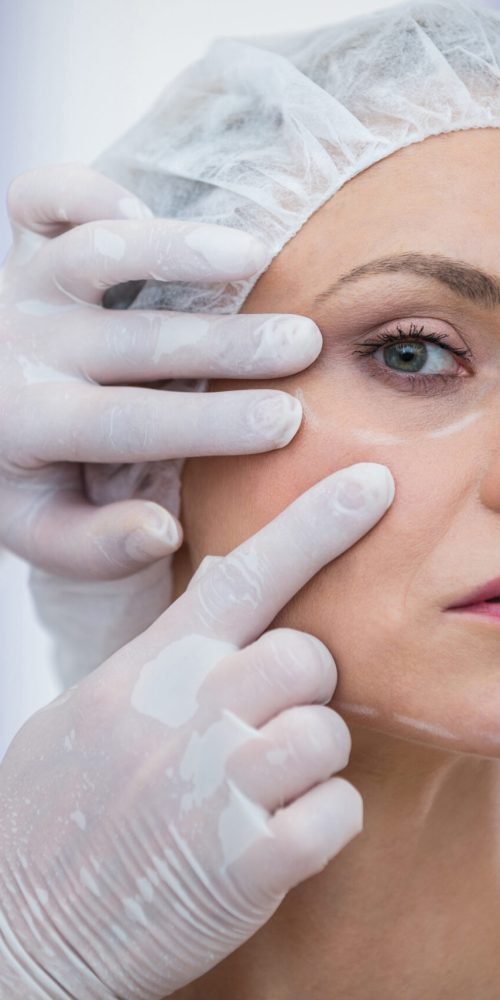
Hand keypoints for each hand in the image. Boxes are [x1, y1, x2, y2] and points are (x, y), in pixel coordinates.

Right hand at [0, 462, 393, 998]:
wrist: (24, 927)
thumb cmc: (54, 817)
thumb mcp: (89, 712)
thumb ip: (161, 657)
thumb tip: (222, 600)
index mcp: (149, 672)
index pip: (242, 576)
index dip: (313, 525)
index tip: (369, 488)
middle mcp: (187, 716)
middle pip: (306, 656)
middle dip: (302, 685)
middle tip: (264, 721)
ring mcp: (218, 787)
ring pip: (327, 733)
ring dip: (308, 761)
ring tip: (257, 789)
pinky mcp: (247, 863)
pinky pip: (336, 813)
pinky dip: (321, 825)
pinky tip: (272, 839)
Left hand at [1, 162, 320, 580]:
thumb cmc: (24, 483)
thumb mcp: (50, 536)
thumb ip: (102, 546)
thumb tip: (165, 528)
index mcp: (29, 426)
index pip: (130, 423)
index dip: (210, 423)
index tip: (285, 422)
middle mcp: (24, 349)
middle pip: (134, 340)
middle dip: (227, 342)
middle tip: (302, 344)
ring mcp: (22, 289)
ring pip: (95, 255)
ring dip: (178, 250)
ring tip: (256, 255)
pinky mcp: (21, 248)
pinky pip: (39, 199)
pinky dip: (87, 190)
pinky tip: (146, 207)